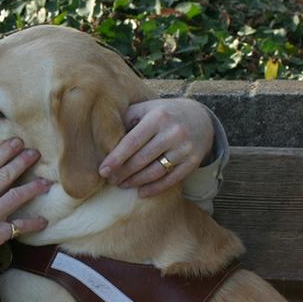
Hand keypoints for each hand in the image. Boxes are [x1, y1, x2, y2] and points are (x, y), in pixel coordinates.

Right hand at [0, 138, 49, 288]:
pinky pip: (20, 226)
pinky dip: (33, 223)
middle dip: (22, 162)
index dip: (4, 152)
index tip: (15, 142)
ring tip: (45, 182)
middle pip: (4, 175)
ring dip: (33, 187)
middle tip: (35, 153)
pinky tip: (43, 220)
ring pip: (16, 196)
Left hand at [98, 98, 213, 197]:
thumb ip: (126, 120)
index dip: (116, 158)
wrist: (200, 118)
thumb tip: (102, 138)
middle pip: (142, 159)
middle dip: (123, 172)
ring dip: (136, 182)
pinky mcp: (193, 161)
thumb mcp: (145, 109)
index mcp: (157, 117)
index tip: (102, 170)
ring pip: (155, 171)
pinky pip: (171, 180)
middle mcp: (173, 132)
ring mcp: (185, 148)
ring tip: (121, 185)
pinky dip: (154, 188)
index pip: (132, 142)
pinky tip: (141, 192)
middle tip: (110, 180)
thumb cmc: (162, 114)